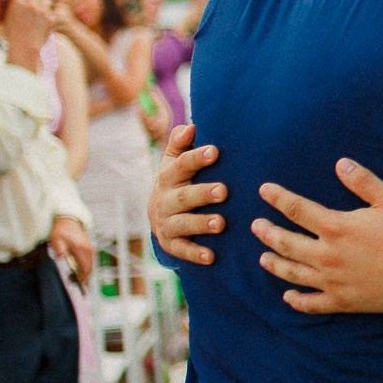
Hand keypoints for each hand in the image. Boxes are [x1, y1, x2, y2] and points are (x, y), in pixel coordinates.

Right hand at [3, 0, 53, 68]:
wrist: (24, 47)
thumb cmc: (14, 33)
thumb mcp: (8, 16)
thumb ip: (14, 4)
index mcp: (17, 2)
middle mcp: (30, 4)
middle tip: (34, 3)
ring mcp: (42, 10)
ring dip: (44, 2)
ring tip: (41, 8)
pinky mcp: (51, 17)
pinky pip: (53, 9)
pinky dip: (50, 12)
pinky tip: (46, 18)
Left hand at [49, 216, 94, 283]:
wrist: (69, 222)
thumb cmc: (61, 231)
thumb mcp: (56, 239)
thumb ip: (59, 248)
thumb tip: (61, 256)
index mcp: (80, 248)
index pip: (85, 267)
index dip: (83, 278)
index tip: (77, 284)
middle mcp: (88, 249)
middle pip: (89, 268)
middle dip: (84, 277)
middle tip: (74, 282)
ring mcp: (90, 249)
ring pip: (90, 265)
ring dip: (85, 272)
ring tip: (75, 277)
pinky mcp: (90, 248)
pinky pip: (90, 261)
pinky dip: (85, 267)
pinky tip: (78, 270)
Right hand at [149, 123, 226, 264]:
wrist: (158, 213)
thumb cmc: (177, 181)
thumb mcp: (174, 161)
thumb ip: (181, 144)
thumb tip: (191, 126)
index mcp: (169, 176)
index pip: (182, 165)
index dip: (197, 158)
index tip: (215, 151)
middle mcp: (165, 199)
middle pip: (184, 196)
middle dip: (203, 193)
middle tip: (224, 191)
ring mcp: (166, 222)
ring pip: (183, 223)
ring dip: (201, 223)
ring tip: (221, 223)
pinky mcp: (170, 243)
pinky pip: (181, 249)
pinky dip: (195, 253)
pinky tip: (211, 256)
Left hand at [254, 159, 382, 314]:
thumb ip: (362, 181)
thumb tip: (340, 163)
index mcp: (335, 227)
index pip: (297, 209)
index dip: (278, 198)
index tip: (264, 190)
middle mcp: (326, 254)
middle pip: (286, 242)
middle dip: (267, 232)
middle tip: (256, 226)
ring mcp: (330, 280)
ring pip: (292, 273)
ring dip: (275, 264)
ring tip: (263, 258)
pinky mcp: (340, 300)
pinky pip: (311, 303)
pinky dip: (296, 300)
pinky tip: (287, 296)